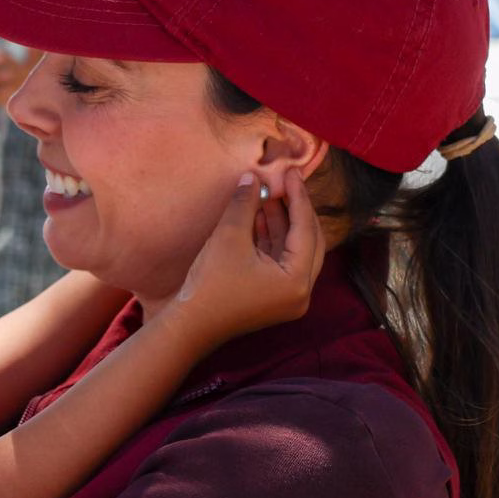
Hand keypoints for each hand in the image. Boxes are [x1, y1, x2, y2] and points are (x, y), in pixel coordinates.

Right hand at [172, 168, 325, 354]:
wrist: (189, 325)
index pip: (306, 230)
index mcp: (298, 281)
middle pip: (309, 241)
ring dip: (282, 223)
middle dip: (295, 210)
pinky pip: (281, 262)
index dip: (298, 197)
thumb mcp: (229, 237)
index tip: (291, 172)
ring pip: (294, 251)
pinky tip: (258, 217)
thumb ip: (245, 204)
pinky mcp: (273, 297)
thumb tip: (253, 177)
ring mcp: (288, 297)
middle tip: (284, 182)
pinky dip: (272, 240)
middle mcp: (301, 292)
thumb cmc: (211, 284)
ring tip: (267, 195)